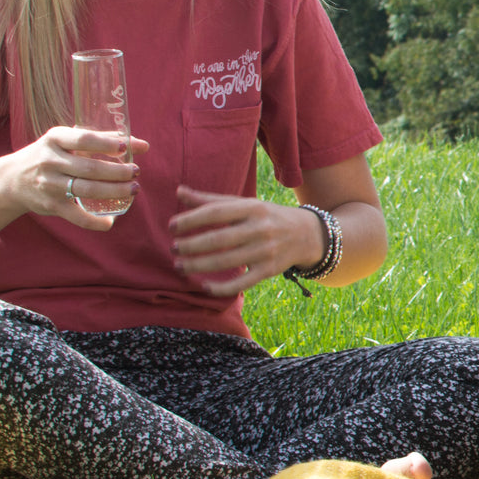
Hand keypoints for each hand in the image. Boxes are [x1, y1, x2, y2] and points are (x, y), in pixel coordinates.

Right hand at [3, 128, 148, 229]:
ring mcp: (49, 184)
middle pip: (90, 168)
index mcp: (55, 139)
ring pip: (86, 190)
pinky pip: (75, 216)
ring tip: (133, 189)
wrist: (11, 179)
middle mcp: (50, 160)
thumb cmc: (50, 155)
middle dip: (117, 172)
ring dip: (114, 191)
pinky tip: (110, 221)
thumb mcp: (66, 141)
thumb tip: (141, 144)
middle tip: (136, 172)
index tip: (124, 147)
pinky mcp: (50, 205)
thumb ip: (100, 139)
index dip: (105, 144)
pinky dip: (94, 222)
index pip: (83, 139)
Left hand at [169, 185, 323, 295]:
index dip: (192, 219)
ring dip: (199, 266)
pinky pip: (242, 283)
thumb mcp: (244, 204)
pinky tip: (203, 286)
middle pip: (220, 239)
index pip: (217, 212)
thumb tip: (179, 191)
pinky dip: (221, 287)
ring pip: (227, 262)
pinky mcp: (269, 271)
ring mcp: (266, 251)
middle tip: (173, 248)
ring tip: (180, 266)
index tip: (172, 226)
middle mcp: (260, 228)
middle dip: (192, 245)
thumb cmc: (266, 217)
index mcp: (252, 208)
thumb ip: (211, 200)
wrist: (307, 234)